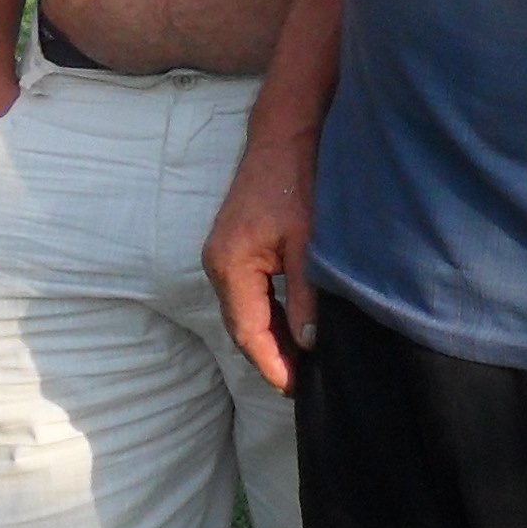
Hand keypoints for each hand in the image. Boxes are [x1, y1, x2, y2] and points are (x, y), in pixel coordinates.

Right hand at [205, 129, 319, 391]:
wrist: (284, 138)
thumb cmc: (296, 184)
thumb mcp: (308, 246)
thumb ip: (306, 296)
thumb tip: (308, 343)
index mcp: (230, 267)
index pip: (247, 332)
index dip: (272, 364)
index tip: (296, 390)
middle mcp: (218, 265)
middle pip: (242, 327)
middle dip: (271, 357)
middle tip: (303, 385)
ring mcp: (223, 257)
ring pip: (246, 312)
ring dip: (271, 338)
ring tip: (301, 365)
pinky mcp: (235, 249)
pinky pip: (249, 294)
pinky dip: (269, 315)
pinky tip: (293, 327)